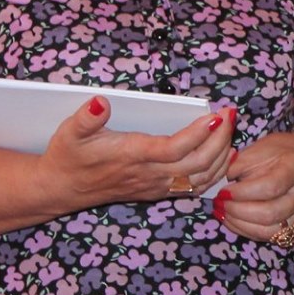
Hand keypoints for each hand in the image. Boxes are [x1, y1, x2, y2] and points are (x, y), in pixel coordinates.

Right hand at [39, 98, 234, 205]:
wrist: (62, 188)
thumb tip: (99, 102)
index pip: (174, 149)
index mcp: (132, 156)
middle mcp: (149, 174)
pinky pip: (195, 187)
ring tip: (231, 129)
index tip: (216, 115)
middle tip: (231, 114)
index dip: (198, 134)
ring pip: (201, 179)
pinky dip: (215, 171)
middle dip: (220, 139)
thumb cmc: (68, 156)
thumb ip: (86, 118)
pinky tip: (224, 153)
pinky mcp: (158, 192)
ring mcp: (156, 186)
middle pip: (197, 164)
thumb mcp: (70, 132)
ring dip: (222, 155)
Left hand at [213, 133, 293, 249]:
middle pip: (271, 213)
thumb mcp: (259, 149)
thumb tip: (223, 181)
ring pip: (270, 230)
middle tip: (220, 203)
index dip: (243, 193)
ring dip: (240, 224)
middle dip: (238, 211)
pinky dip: (247, 231)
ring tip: (223, 213)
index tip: (224, 191)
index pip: (271, 187)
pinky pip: (270, 237)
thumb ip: (240, 163)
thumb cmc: (278, 154)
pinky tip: (233, 221)